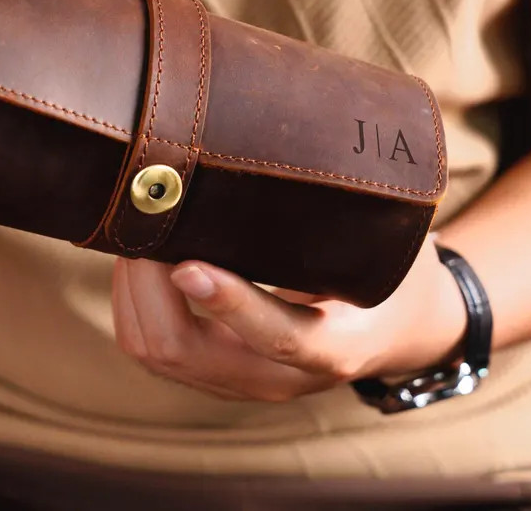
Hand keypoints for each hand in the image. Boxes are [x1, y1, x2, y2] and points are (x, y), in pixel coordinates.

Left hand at [112, 238, 465, 401]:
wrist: (399, 330)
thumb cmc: (392, 270)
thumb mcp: (385, 246)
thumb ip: (336, 217)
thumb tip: (270, 148)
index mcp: (337, 348)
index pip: (278, 338)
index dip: (230, 303)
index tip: (187, 262)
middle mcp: (280, 378)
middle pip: (185, 352)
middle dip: (147, 283)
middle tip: (144, 217)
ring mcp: (240, 382)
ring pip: (155, 351)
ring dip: (131, 290)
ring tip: (136, 227)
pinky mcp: (212, 373)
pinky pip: (150, 347)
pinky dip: (132, 302)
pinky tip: (139, 254)